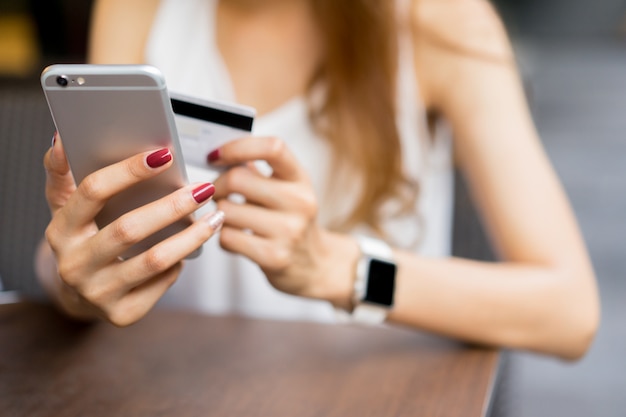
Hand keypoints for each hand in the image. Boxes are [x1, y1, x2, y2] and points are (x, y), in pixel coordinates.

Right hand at [41, 133, 222, 325]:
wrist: (80, 294)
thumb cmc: (83, 238)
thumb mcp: (66, 207)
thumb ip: (62, 172)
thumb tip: (61, 136)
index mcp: (60, 230)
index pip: (93, 192)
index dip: (129, 171)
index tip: (165, 154)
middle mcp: (73, 265)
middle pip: (128, 229)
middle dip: (172, 205)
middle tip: (204, 188)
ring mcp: (97, 293)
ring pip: (154, 260)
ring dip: (192, 235)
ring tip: (216, 216)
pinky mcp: (122, 314)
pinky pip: (162, 282)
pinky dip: (181, 260)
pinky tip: (193, 244)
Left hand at [210, 136, 357, 307]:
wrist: (314, 266)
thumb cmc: (291, 222)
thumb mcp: (286, 190)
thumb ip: (257, 170)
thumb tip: (220, 153)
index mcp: (300, 178)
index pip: (272, 148)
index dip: (237, 147)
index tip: (216, 156)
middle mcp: (299, 202)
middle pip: (238, 179)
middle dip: (217, 185)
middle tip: (218, 193)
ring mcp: (289, 230)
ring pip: (226, 210)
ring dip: (219, 214)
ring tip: (231, 218)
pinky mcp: (274, 256)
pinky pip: (227, 237)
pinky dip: (223, 237)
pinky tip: (237, 237)